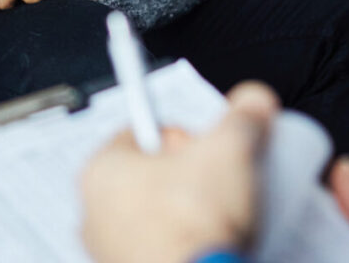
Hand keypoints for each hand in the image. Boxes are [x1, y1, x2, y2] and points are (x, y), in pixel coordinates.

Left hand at [81, 82, 279, 262]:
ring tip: (218, 221)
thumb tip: (254, 102)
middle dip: (187, 178)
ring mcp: (108, 250)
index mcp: (103, 169)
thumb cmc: (193, 226)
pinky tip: (209, 248)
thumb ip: (243, 118)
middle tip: (219, 187)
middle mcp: (94, 211)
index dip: (185, 138)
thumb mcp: (230, 151)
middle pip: (148, 176)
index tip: (209, 151)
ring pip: (151, 217)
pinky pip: (156, 251)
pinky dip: (181, 247)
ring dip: (183, 215)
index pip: (143, 132)